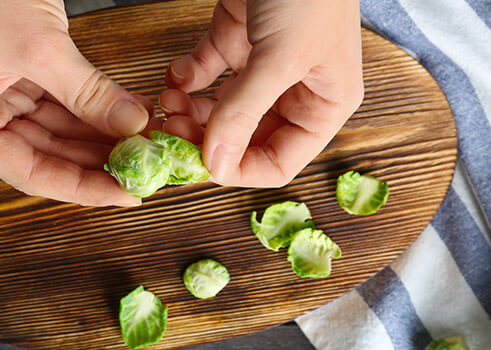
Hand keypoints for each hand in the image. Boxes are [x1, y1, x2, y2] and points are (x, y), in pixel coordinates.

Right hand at [0, 0, 152, 205]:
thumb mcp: (40, 47)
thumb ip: (88, 94)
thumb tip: (135, 128)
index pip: (30, 174)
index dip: (83, 188)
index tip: (127, 195)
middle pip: (47, 157)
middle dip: (99, 163)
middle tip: (146, 171)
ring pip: (60, 134)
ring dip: (102, 140)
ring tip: (146, 147)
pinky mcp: (20, 79)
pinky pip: (63, 107)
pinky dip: (96, 113)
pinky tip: (131, 121)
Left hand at [161, 0, 363, 186]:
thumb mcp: (280, 58)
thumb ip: (244, 113)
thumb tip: (214, 165)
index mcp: (323, 105)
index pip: (280, 162)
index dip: (239, 169)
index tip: (199, 163)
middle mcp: (295, 91)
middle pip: (244, 139)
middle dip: (206, 139)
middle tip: (172, 132)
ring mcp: (263, 67)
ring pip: (221, 110)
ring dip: (190, 112)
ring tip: (167, 103)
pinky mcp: (236, 39)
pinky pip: (207, 74)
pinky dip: (187, 78)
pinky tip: (174, 75)